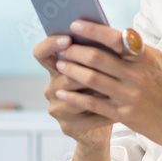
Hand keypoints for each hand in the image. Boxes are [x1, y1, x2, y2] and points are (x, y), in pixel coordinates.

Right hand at [33, 33, 114, 148]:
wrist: (106, 121)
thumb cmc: (105, 88)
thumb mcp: (100, 68)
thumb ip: (99, 52)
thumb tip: (113, 34)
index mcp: (57, 69)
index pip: (41, 53)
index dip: (50, 44)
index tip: (67, 39)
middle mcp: (52, 88)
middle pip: (63, 73)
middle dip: (85, 68)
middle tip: (105, 63)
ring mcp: (57, 108)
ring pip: (74, 96)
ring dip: (96, 90)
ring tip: (116, 86)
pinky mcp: (67, 126)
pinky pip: (87, 116)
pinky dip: (105, 112)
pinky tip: (120, 108)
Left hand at [51, 20, 161, 141]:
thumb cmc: (161, 87)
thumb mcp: (155, 61)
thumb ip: (134, 48)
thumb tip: (105, 34)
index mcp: (145, 58)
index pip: (115, 38)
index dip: (92, 31)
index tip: (74, 25)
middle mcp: (138, 75)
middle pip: (98, 58)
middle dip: (76, 51)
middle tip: (64, 48)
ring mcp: (130, 96)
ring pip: (92, 79)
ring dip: (72, 71)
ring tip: (60, 65)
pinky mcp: (123, 115)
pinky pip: (93, 104)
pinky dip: (75, 98)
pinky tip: (63, 93)